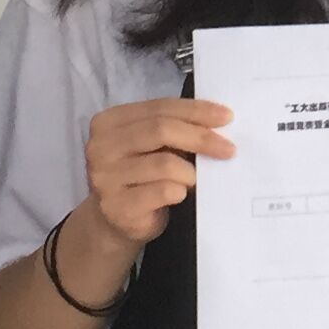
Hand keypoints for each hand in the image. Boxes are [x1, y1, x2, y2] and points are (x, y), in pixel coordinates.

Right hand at [82, 98, 234, 248]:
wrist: (115, 221)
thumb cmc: (140, 177)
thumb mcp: (151, 146)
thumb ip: (173, 129)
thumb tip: (218, 121)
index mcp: (109, 122)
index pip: (159, 107)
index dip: (195, 110)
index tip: (227, 117)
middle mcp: (100, 147)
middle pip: (161, 130)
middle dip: (201, 137)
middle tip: (228, 149)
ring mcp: (105, 178)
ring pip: (165, 163)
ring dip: (190, 172)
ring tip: (193, 180)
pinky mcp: (117, 206)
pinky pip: (163, 191)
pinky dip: (180, 191)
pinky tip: (179, 195)